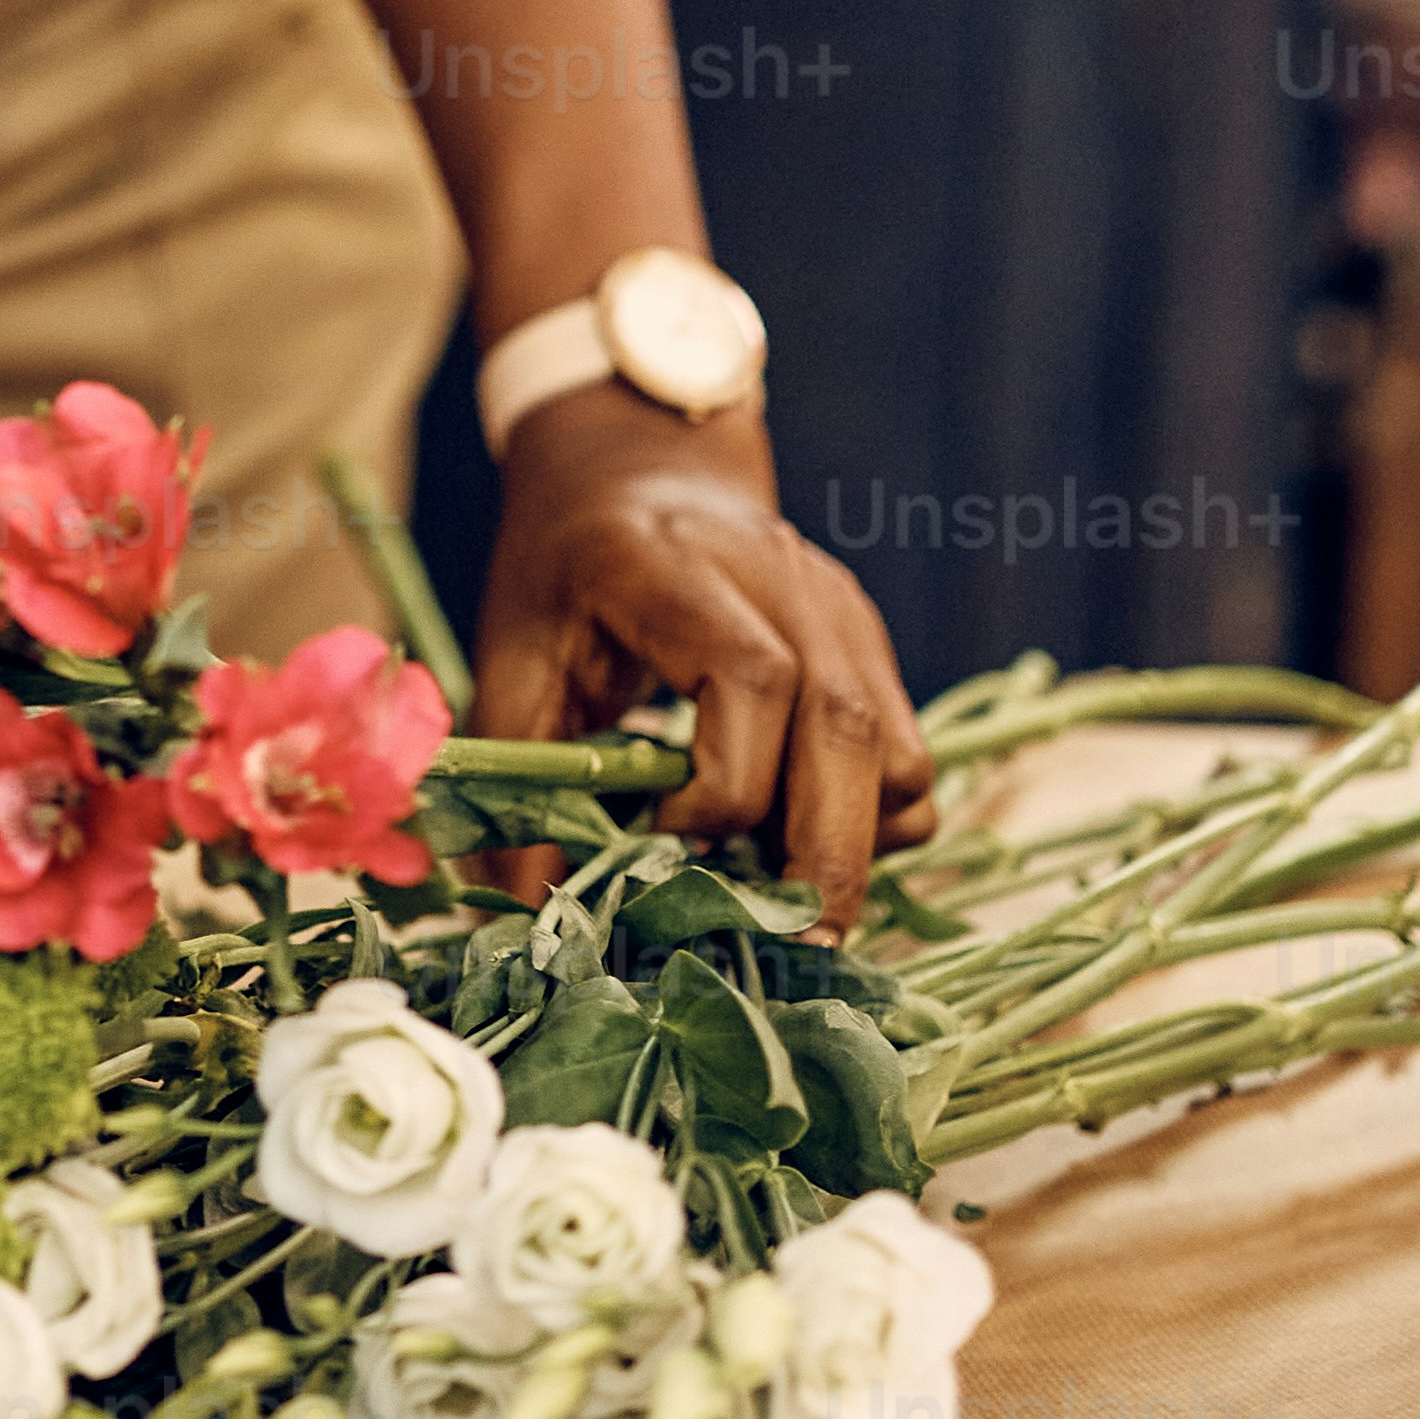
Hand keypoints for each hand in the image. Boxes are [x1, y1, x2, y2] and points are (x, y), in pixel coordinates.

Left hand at [470, 386, 933, 936]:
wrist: (630, 467)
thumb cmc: (561, 573)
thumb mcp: (512, 659)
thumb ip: (520, 781)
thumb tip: (527, 920)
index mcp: (675, 568)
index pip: (754, 678)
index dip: (725, 784)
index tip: (666, 834)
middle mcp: (781, 578)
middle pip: (848, 725)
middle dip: (824, 858)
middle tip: (786, 951)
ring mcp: (839, 606)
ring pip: (897, 751)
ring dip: (854, 844)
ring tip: (778, 889)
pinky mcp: (868, 640)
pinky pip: (907, 754)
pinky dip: (874, 819)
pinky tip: (799, 836)